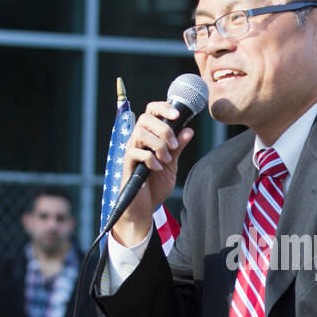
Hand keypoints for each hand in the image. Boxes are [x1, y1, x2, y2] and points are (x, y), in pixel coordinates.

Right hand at [112, 101, 194, 245]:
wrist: (145, 208)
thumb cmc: (155, 185)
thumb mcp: (172, 165)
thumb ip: (178, 147)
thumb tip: (188, 130)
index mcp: (149, 137)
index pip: (151, 112)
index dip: (163, 107)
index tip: (178, 115)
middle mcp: (138, 141)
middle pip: (146, 118)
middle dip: (164, 129)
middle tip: (173, 146)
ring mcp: (131, 152)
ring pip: (140, 134)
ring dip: (158, 145)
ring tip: (166, 160)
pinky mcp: (127, 165)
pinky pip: (136, 153)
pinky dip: (151, 159)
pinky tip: (158, 169)